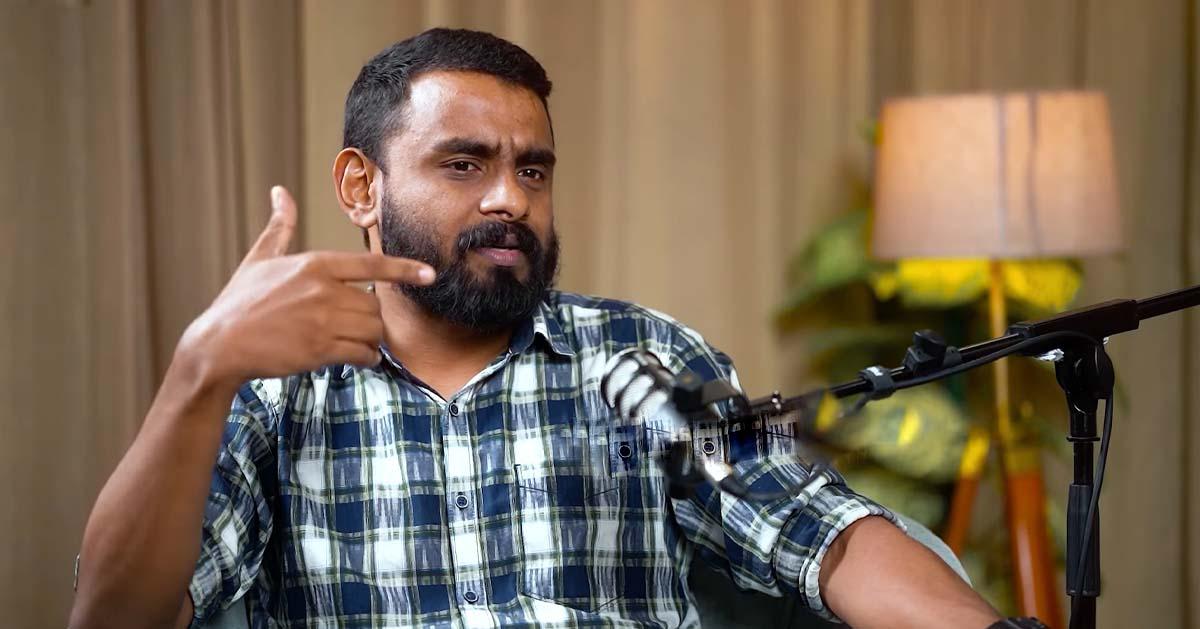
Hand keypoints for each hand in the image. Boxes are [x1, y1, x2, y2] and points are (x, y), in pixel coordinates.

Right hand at [177, 186, 433, 387]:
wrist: (218, 345)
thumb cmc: (238, 302)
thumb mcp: (258, 259)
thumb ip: (280, 228)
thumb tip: (281, 193)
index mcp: (314, 264)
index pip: (372, 265)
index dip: (405, 269)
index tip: (430, 274)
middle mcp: (323, 290)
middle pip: (375, 305)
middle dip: (372, 318)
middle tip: (356, 326)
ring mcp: (323, 321)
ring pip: (373, 330)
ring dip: (371, 340)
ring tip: (356, 343)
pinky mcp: (320, 350)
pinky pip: (362, 354)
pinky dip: (366, 358)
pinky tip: (357, 358)